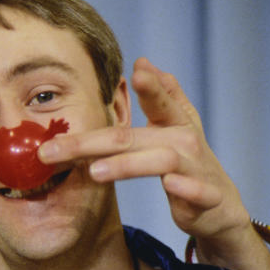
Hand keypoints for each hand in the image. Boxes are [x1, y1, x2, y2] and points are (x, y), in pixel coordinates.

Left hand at [37, 57, 269, 269]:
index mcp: (174, 124)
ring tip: (93, 172)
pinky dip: (184, 188)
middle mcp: (185, 142)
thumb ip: (161, 97)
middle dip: (88, 143)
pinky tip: (170, 185)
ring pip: (161, 162)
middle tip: (51, 150)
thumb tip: (143, 61)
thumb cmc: (189, 164)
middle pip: (132, 138)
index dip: (150, 86)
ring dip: (127, 165)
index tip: (136, 70)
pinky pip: (195, 192)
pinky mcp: (205, 198)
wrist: (219, 208)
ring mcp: (196, 170)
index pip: (157, 101)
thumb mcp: (177, 128)